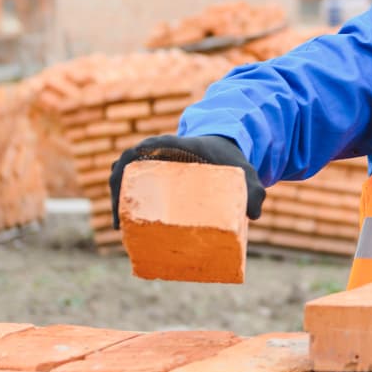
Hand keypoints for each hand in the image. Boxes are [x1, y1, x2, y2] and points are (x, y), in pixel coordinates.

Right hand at [109, 134, 264, 227]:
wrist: (225, 149)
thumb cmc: (230, 158)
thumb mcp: (244, 171)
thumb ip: (255, 189)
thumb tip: (254, 215)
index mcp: (170, 144)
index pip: (139, 152)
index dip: (125, 171)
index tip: (123, 196)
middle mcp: (154, 151)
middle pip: (123, 167)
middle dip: (116, 192)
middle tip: (121, 223)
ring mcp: (150, 162)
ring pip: (122, 176)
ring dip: (116, 197)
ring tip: (121, 228)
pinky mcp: (151, 174)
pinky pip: (129, 183)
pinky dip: (121, 198)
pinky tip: (124, 224)